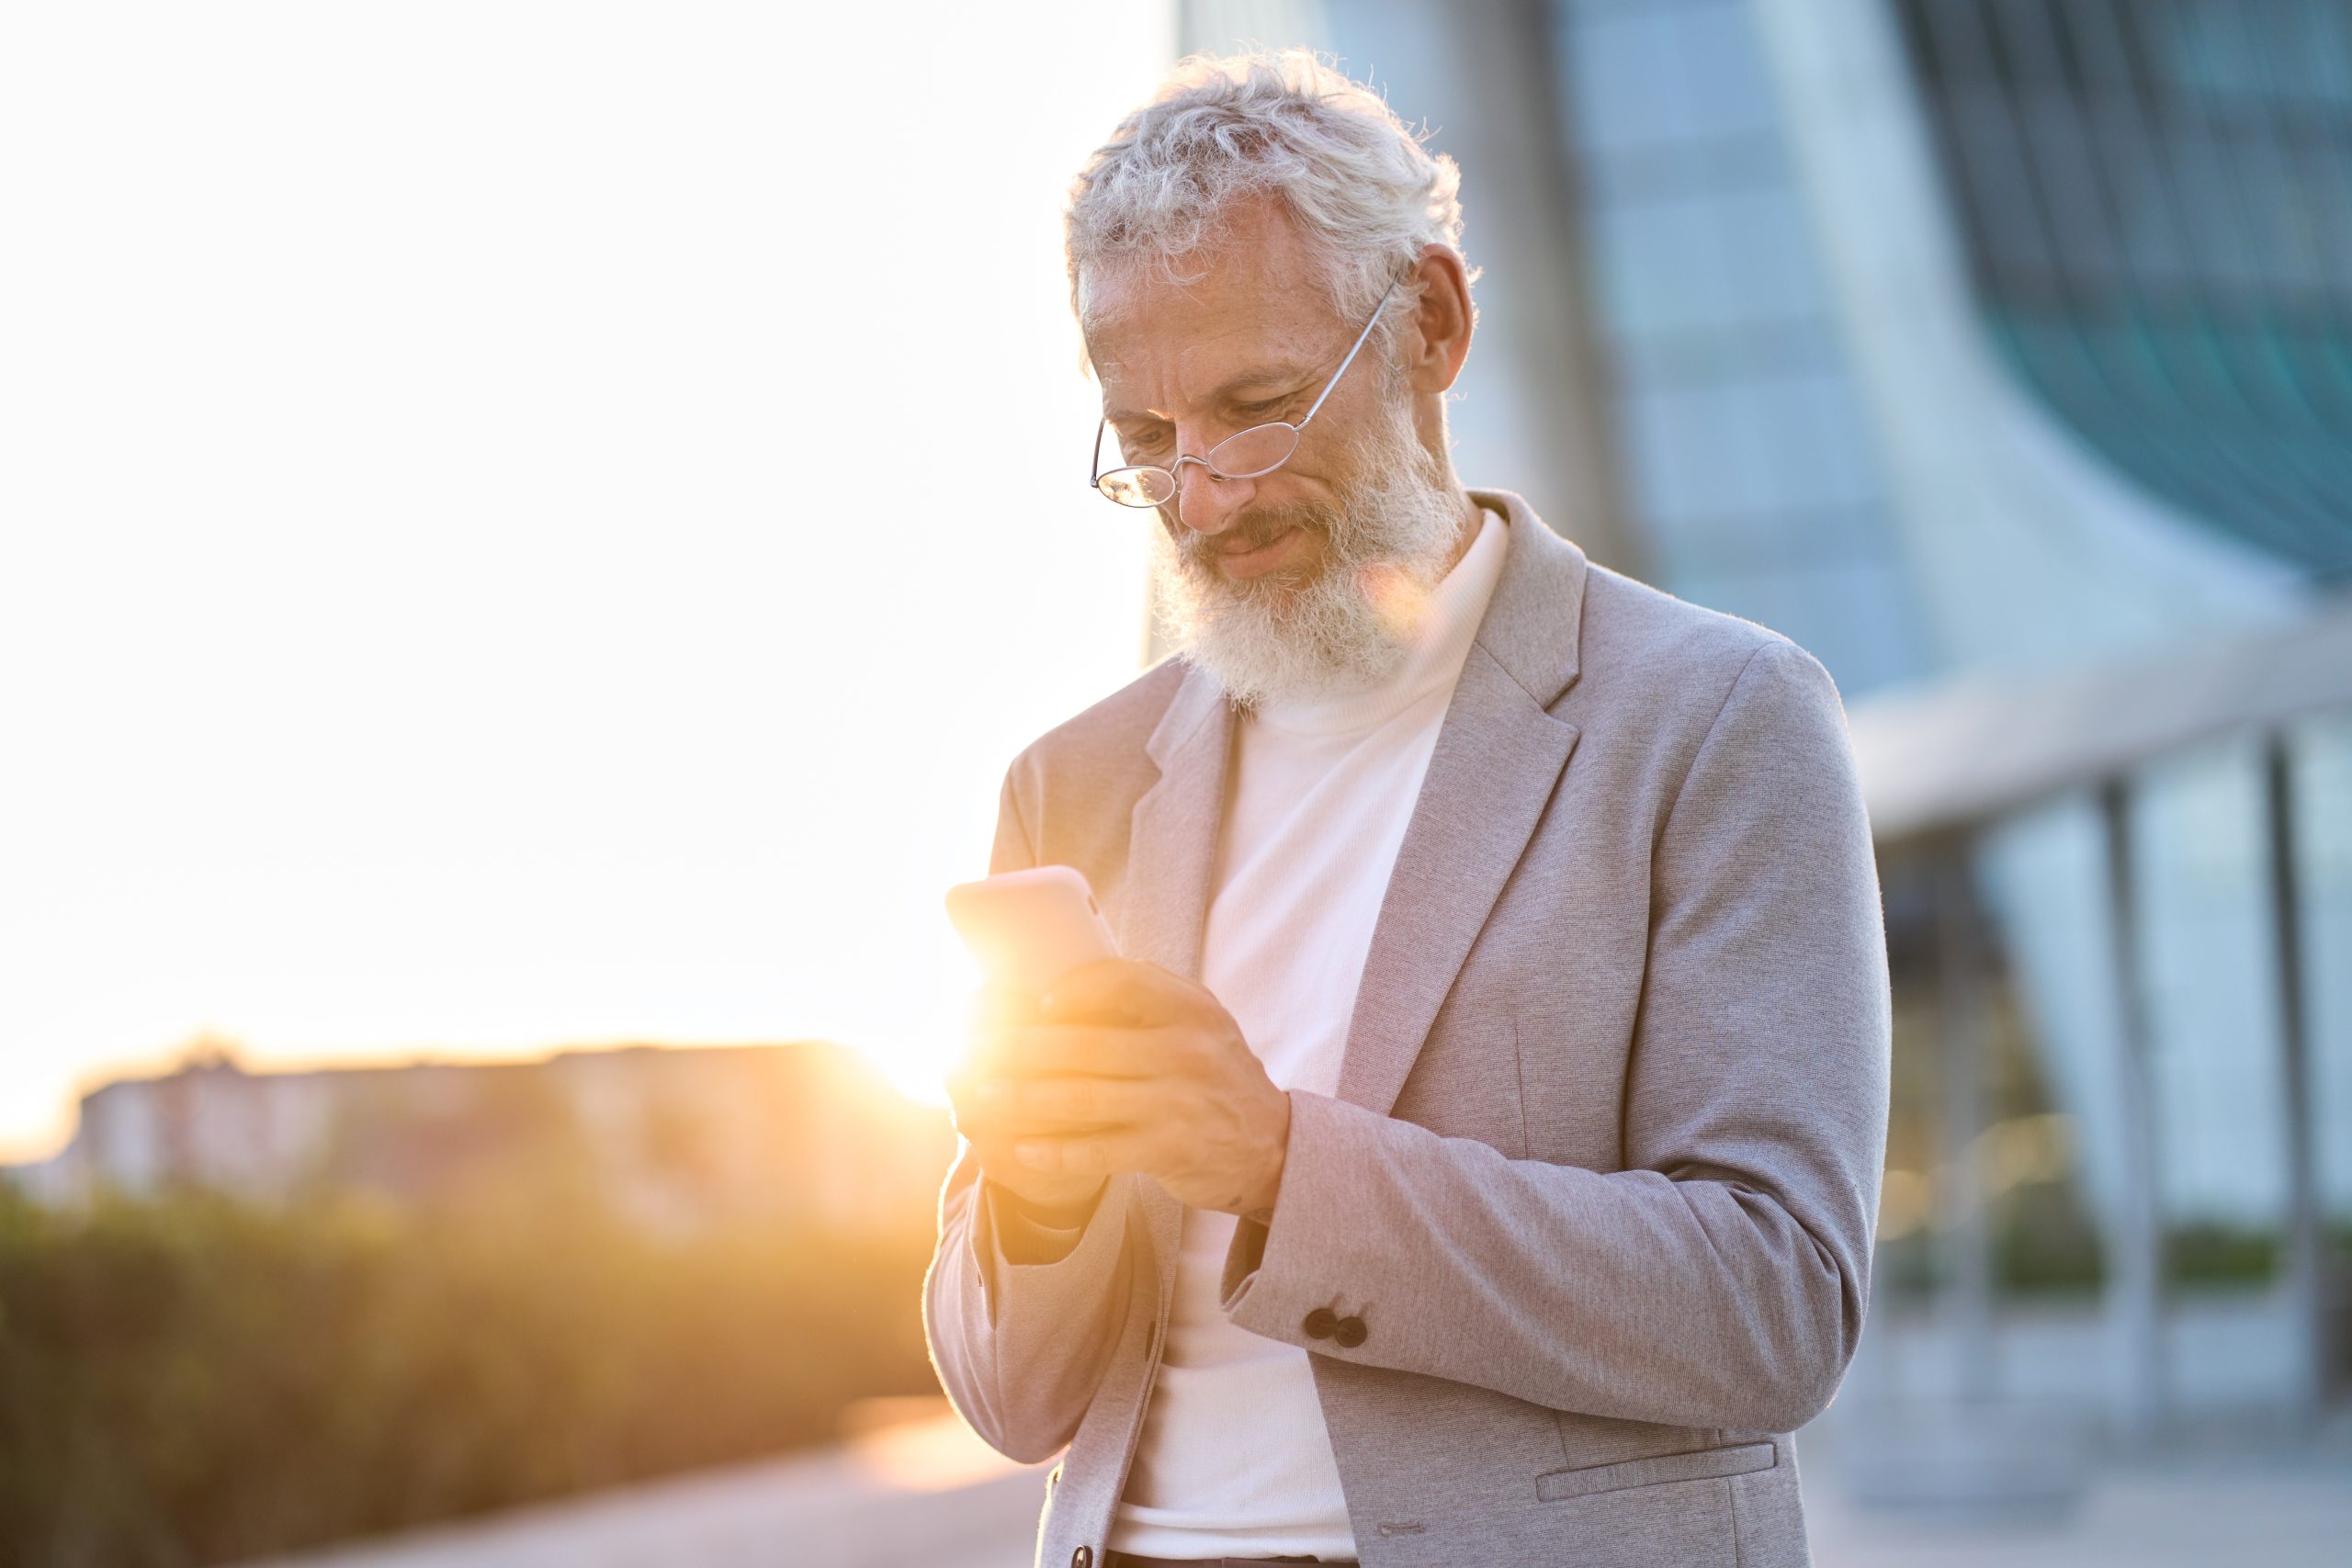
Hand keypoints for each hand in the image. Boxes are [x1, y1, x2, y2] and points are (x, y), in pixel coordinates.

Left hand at [945, 959, 1290, 1218]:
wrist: (1271, 1145)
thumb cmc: (1217, 1074)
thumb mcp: (1202, 1022)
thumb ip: (1152, 997)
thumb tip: (1068, 979)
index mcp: (1191, 1009)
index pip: (1123, 982)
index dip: (1071, 989)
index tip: (1035, 1002)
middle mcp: (1185, 1052)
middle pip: (1084, 1044)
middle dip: (1019, 1048)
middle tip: (973, 1048)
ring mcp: (1175, 1103)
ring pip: (1081, 1097)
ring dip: (1022, 1097)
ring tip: (980, 1094)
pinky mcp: (1166, 1150)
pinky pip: (1097, 1149)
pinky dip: (1055, 1149)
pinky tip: (1022, 1147)